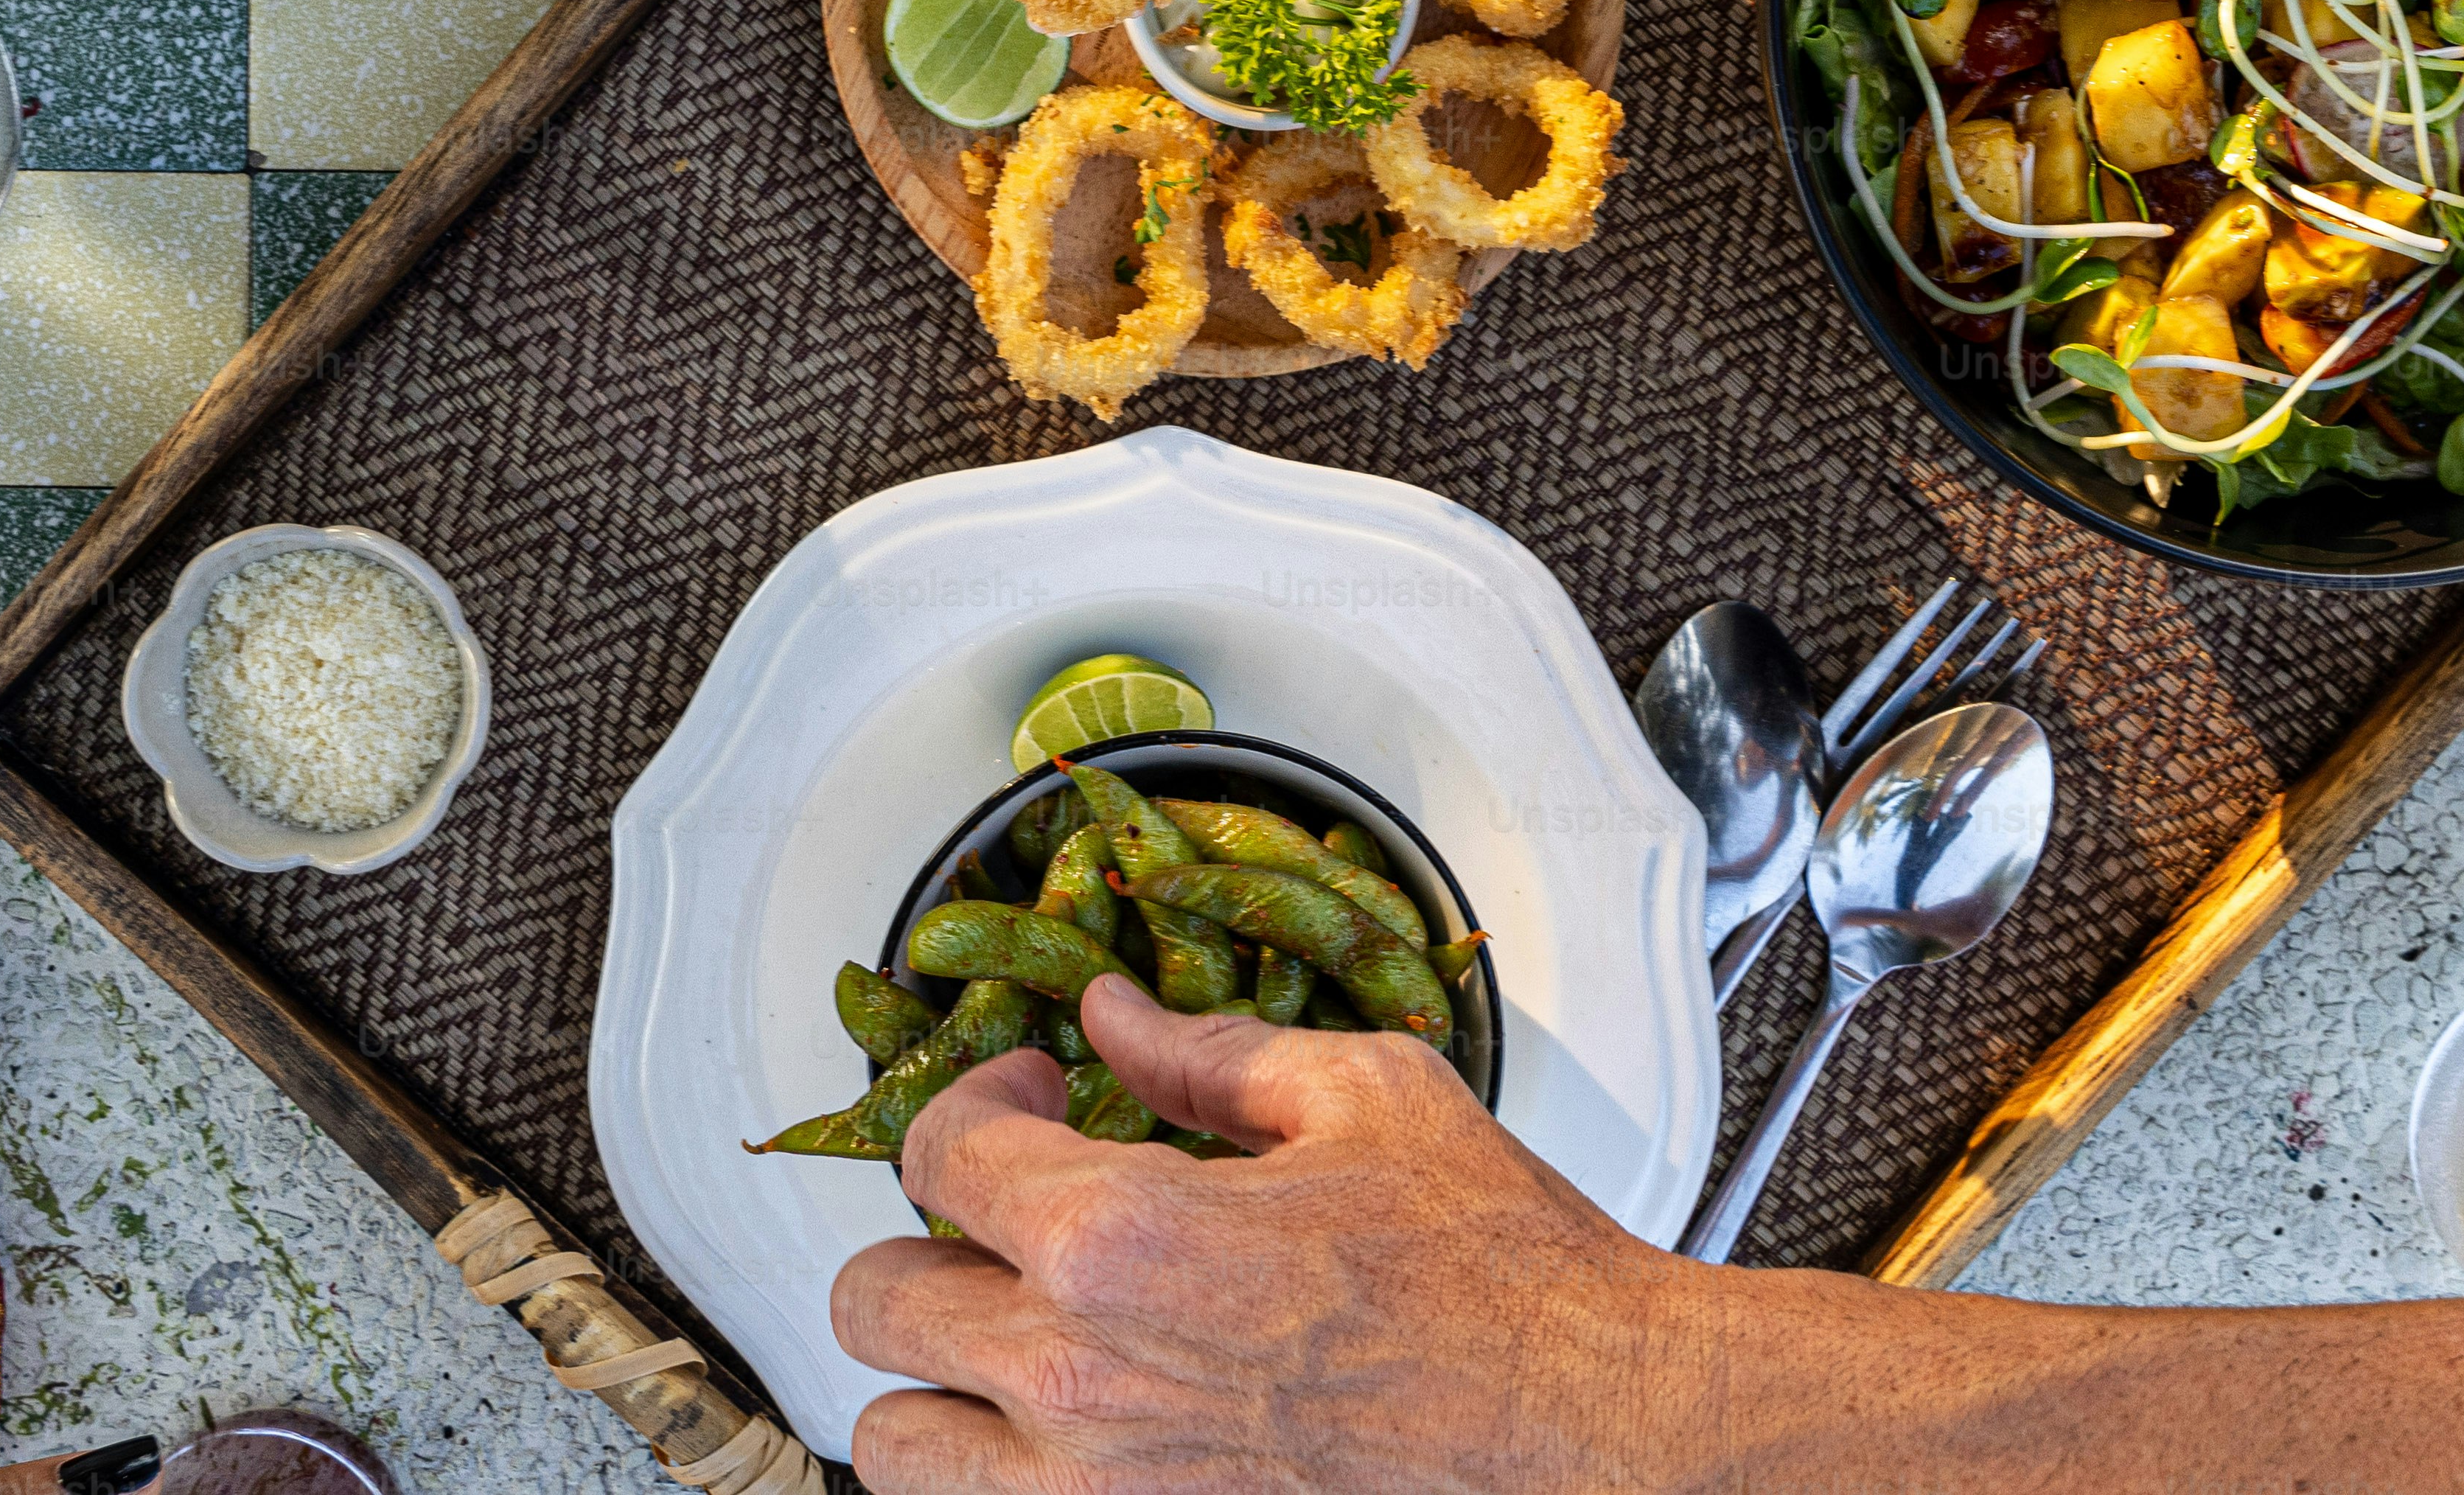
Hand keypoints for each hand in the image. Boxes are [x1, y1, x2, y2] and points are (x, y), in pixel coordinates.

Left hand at [829, 973, 1696, 1492]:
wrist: (1590, 1425)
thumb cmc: (1499, 1277)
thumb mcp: (1360, 1098)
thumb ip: (1206, 1055)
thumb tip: (1110, 1016)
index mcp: (1116, 1239)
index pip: (934, 1155)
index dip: (973, 1100)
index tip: (1026, 1096)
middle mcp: (1079, 1380)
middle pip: (873, 1303)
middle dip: (925, 1236)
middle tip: (1000, 1215)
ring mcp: (1103, 1494)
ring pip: (898, 1446)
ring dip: (931, 1378)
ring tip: (1002, 1333)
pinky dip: (1005, 1472)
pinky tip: (1068, 1425)